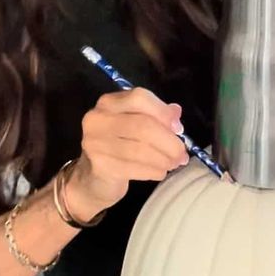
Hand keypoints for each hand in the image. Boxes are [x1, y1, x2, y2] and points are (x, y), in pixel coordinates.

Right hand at [68, 88, 189, 212]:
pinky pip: (135, 168)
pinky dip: (153, 171)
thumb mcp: (135, 125)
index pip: (139, 97)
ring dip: (164, 159)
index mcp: (109, 103)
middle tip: (182, 154)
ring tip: (174, 164)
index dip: (163, 112)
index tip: (179, 129)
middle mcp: (98, 119)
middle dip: (169, 142)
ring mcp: (96, 143)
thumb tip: (176, 114)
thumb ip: (155, 116)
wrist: (92, 178)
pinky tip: (160, 172)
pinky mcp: (100, 166)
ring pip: (141, 150)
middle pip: (143, 126)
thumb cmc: (118, 146)